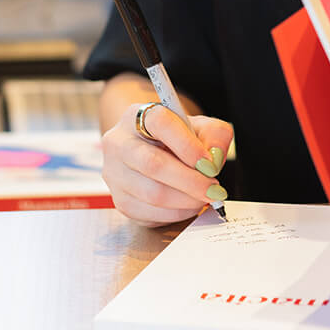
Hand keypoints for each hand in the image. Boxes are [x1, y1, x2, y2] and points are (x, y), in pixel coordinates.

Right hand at [100, 101, 233, 224]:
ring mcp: (115, 173)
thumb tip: (213, 161)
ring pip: (152, 193)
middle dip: (190, 181)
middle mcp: (119, 143)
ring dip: (186, 200)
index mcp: (137, 116)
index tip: (209, 163)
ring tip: (204, 197)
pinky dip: (176, 213)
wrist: (154, 152)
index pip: (160, 123)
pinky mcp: (120, 200)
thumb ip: (214, 136)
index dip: (187, 144)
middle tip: (214, 189)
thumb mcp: (200, 127)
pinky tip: (189, 205)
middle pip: (153, 164)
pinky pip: (149, 213)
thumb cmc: (177, 138)